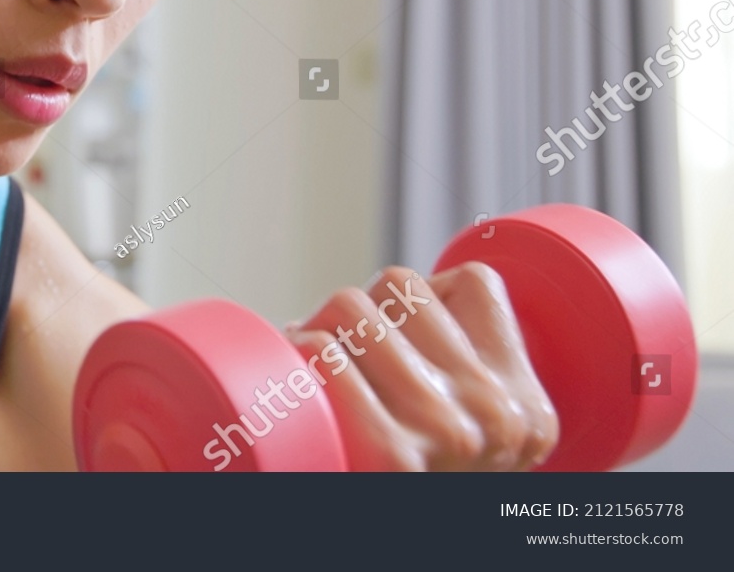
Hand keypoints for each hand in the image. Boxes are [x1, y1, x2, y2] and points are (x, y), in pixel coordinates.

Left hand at [284, 264, 558, 470]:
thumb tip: (393, 293)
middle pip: (401, 286)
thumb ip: (460, 372)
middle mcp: (501, 419)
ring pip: (354, 306)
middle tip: (334, 351)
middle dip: (357, 310)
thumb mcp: (473, 435)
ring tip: (310, 363)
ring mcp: (450, 438)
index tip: (396, 333)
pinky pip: (329, 356)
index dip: (421, 298)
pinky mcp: (391, 459)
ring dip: (317, 326)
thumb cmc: (410, 482)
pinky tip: (295, 370)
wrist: (390, 552)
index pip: (475, 281)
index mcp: (529, 406)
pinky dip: (301, 353)